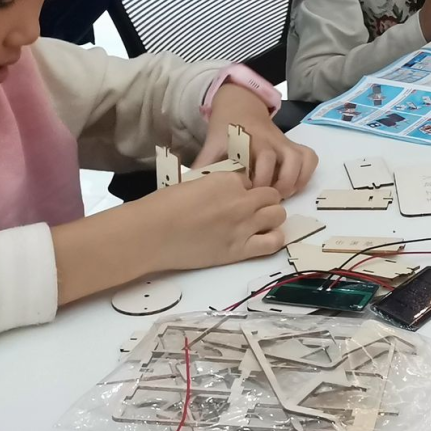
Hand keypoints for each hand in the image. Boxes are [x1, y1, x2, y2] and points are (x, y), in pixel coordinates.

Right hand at [141, 169, 285, 269]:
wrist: (152, 233)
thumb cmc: (163, 206)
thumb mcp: (194, 183)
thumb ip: (216, 186)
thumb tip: (224, 194)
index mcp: (229, 180)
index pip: (251, 181)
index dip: (244, 189)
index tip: (233, 198)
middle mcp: (242, 200)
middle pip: (272, 196)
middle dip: (264, 201)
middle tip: (250, 210)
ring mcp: (244, 225)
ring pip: (278, 215)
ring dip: (271, 217)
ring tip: (258, 224)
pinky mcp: (240, 250)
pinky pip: (274, 243)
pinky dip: (274, 239)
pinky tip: (263, 239)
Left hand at [193, 84, 314, 197]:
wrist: (241, 107)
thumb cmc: (226, 132)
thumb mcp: (212, 146)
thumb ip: (204, 166)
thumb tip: (189, 187)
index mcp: (247, 141)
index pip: (254, 161)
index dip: (253, 181)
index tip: (245, 194)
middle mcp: (269, 140)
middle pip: (278, 160)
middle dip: (272, 184)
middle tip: (262, 199)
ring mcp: (284, 143)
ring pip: (298, 159)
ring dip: (292, 180)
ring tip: (281, 195)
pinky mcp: (295, 146)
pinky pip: (309, 157)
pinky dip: (305, 173)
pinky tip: (293, 186)